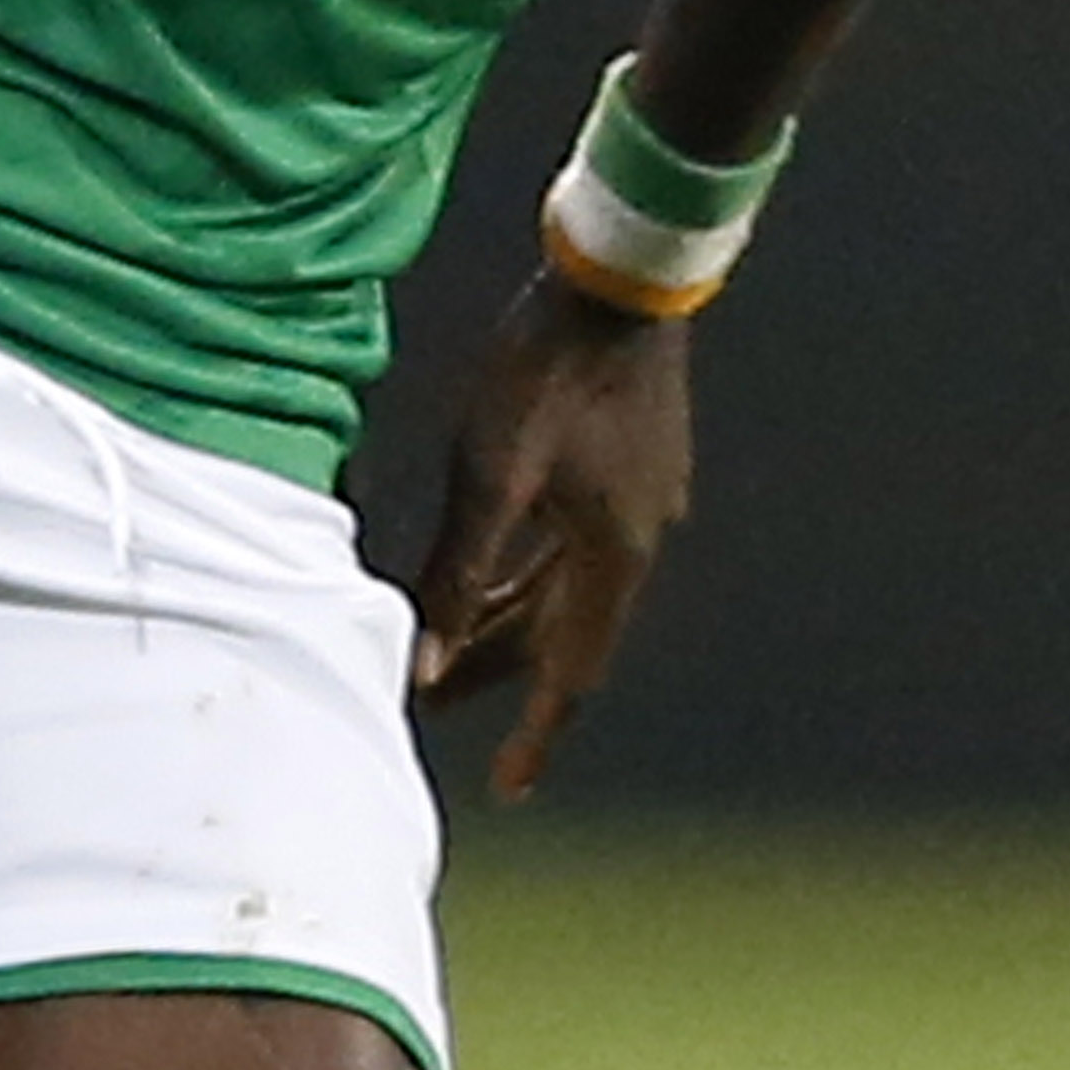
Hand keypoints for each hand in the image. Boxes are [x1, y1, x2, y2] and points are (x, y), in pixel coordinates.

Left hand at [404, 274, 693, 799]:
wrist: (617, 281)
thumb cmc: (547, 368)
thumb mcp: (490, 473)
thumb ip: (460, 569)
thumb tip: (430, 662)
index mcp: (613, 556)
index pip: (574, 673)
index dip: (538, 733)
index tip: (508, 788)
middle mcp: (637, 543)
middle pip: (564, 637)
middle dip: (501, 677)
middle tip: (434, 708)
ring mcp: (639, 506)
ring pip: (566, 593)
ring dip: (509, 626)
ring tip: (448, 653)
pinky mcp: (627, 471)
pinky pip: (574, 552)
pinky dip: (529, 577)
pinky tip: (490, 574)